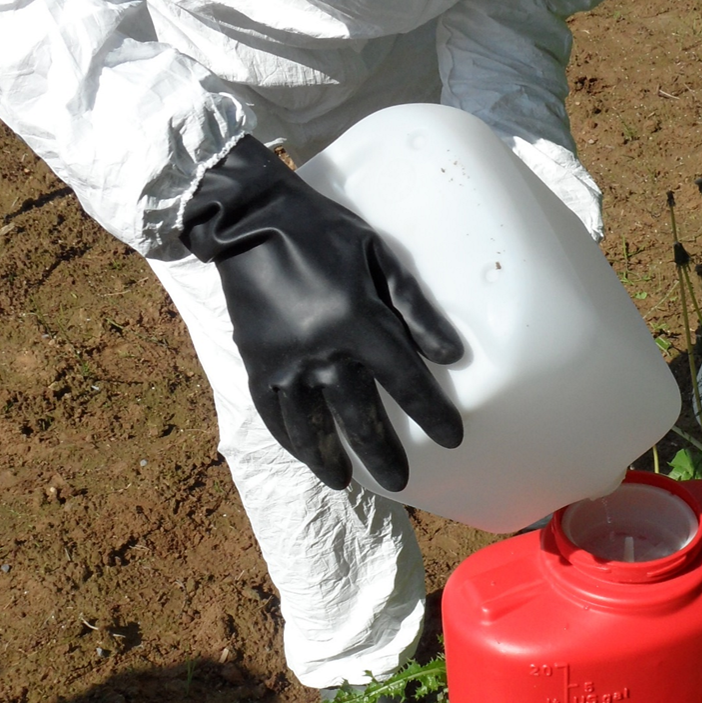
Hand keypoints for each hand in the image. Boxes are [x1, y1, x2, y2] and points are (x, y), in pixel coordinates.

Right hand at [180, 137, 462, 491]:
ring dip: (331, 459)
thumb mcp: (377, 256)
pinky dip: (291, 440)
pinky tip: (304, 454)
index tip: (452, 438)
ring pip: (313, 428)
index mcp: (358, 321)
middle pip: (360, 418)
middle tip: (400, 481)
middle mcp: (321, 351)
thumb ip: (415, 307)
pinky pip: (274, 415)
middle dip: (384, 454)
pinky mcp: (255, 364)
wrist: (249, 220)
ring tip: (347, 482)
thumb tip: (452, 354)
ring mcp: (284, 363)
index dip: (431, 413)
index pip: (405, 381)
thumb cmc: (323, 232)